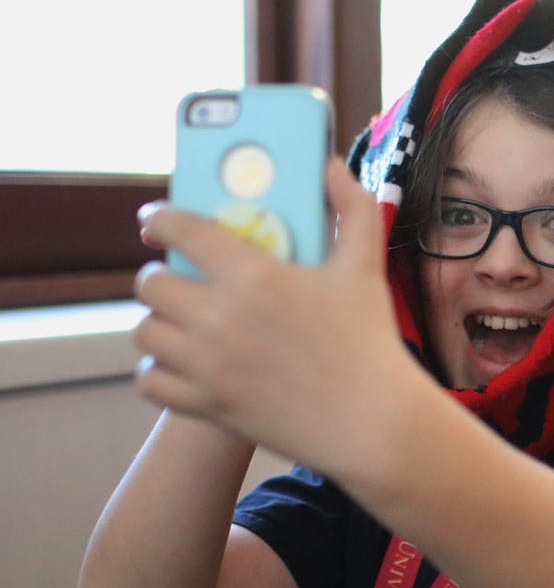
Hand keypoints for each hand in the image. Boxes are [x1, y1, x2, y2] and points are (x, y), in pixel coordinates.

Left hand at [132, 159, 419, 469]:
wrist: (373, 422)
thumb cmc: (371, 341)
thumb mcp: (365, 266)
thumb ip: (351, 207)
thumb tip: (328, 165)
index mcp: (255, 275)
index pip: (181, 230)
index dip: (159, 219)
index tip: (156, 222)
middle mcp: (220, 318)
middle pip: (152, 284)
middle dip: (162, 276)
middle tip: (180, 279)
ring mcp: (207, 365)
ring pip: (146, 332)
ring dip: (159, 322)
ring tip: (179, 322)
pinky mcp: (206, 404)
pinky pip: (150, 381)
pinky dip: (158, 371)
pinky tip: (180, 364)